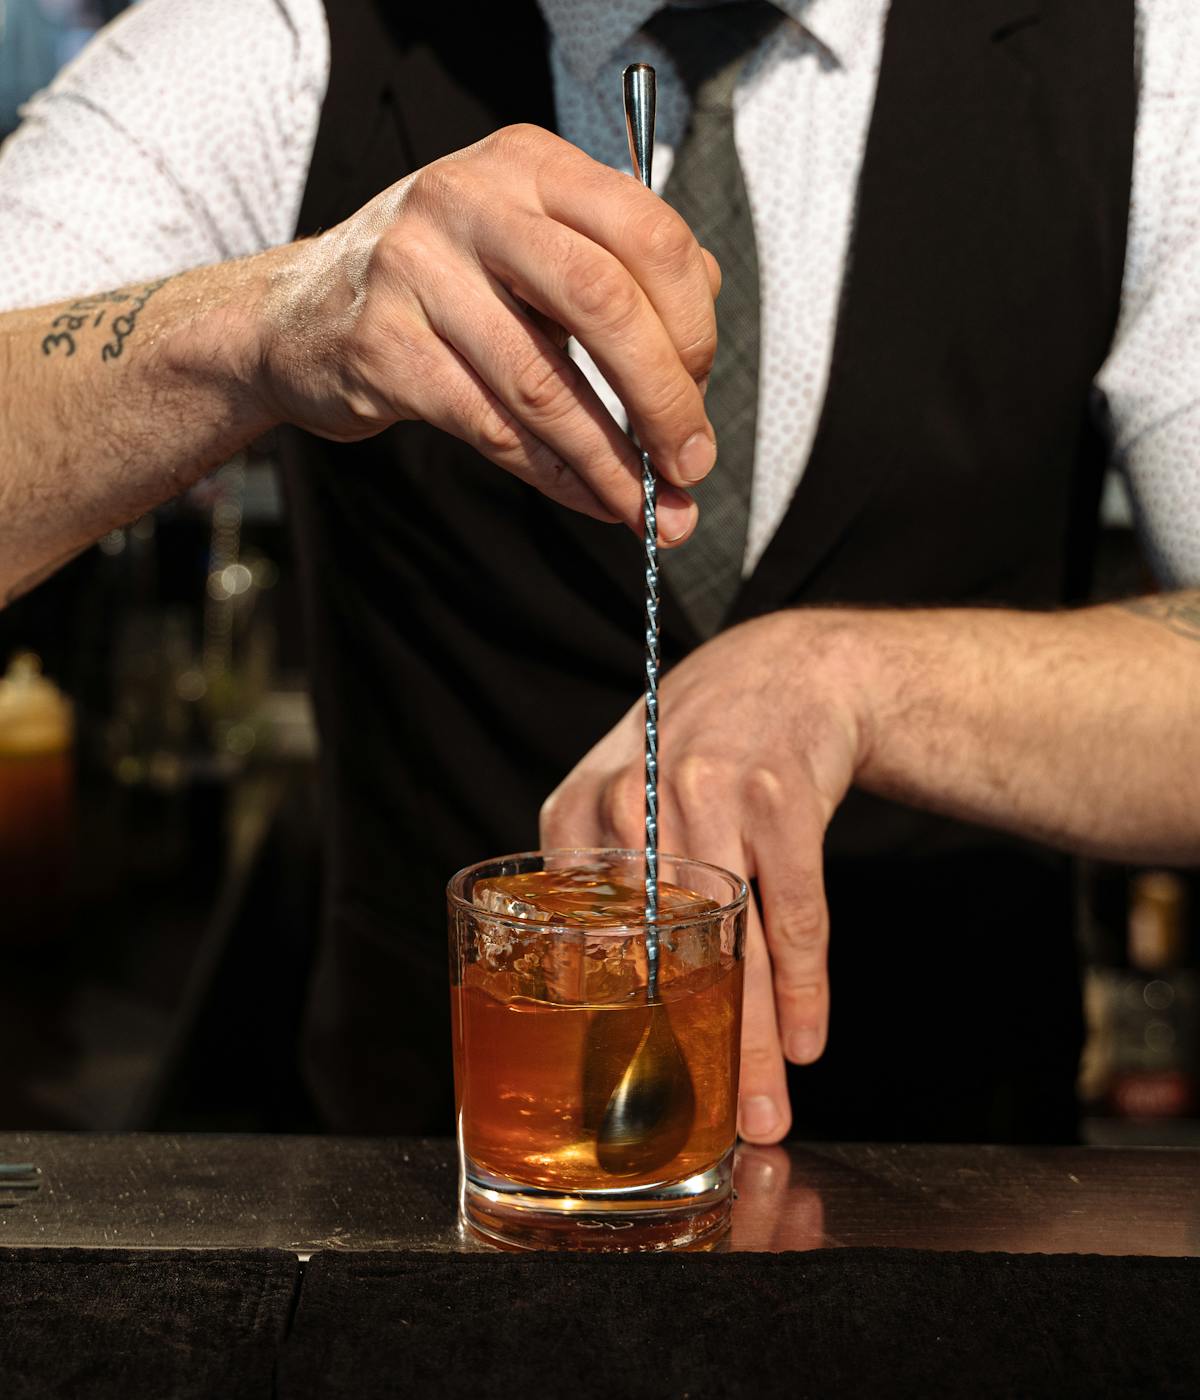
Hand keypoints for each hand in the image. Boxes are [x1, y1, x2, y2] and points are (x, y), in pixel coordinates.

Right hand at [257, 124, 718, 543]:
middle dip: (665, 399)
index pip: (650, 233)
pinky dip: (554, 474)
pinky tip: (588, 497)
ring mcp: (417, 269)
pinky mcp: (382, 347)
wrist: (297, 314)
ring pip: (545, 381)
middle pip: (605, 301)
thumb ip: (615, 277)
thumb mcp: (526, 248)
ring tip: (649, 509)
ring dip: (611, 460)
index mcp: (529, 164)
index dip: (692, 326)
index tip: (700, 390)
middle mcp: (471, 199)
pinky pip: (492, 426)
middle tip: (691, 464)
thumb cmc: (438, 286)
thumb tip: (696, 371)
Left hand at [539, 611, 864, 1142]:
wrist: (787, 670)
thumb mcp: (617, 791)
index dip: (603, 1023)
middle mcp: (632, 795)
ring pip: (728, 942)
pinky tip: (808, 1040)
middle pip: (655, 951)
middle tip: (705, 1125)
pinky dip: (804, 986)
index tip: (625, 1090)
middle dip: (684, 1049)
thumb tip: (583, 994)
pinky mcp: (779, 794)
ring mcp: (708, 790)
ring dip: (753, 1038)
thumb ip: (591, 874)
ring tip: (765, 1110)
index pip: (580, 936)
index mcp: (578, 809)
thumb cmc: (694, 749)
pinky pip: (793, 911)